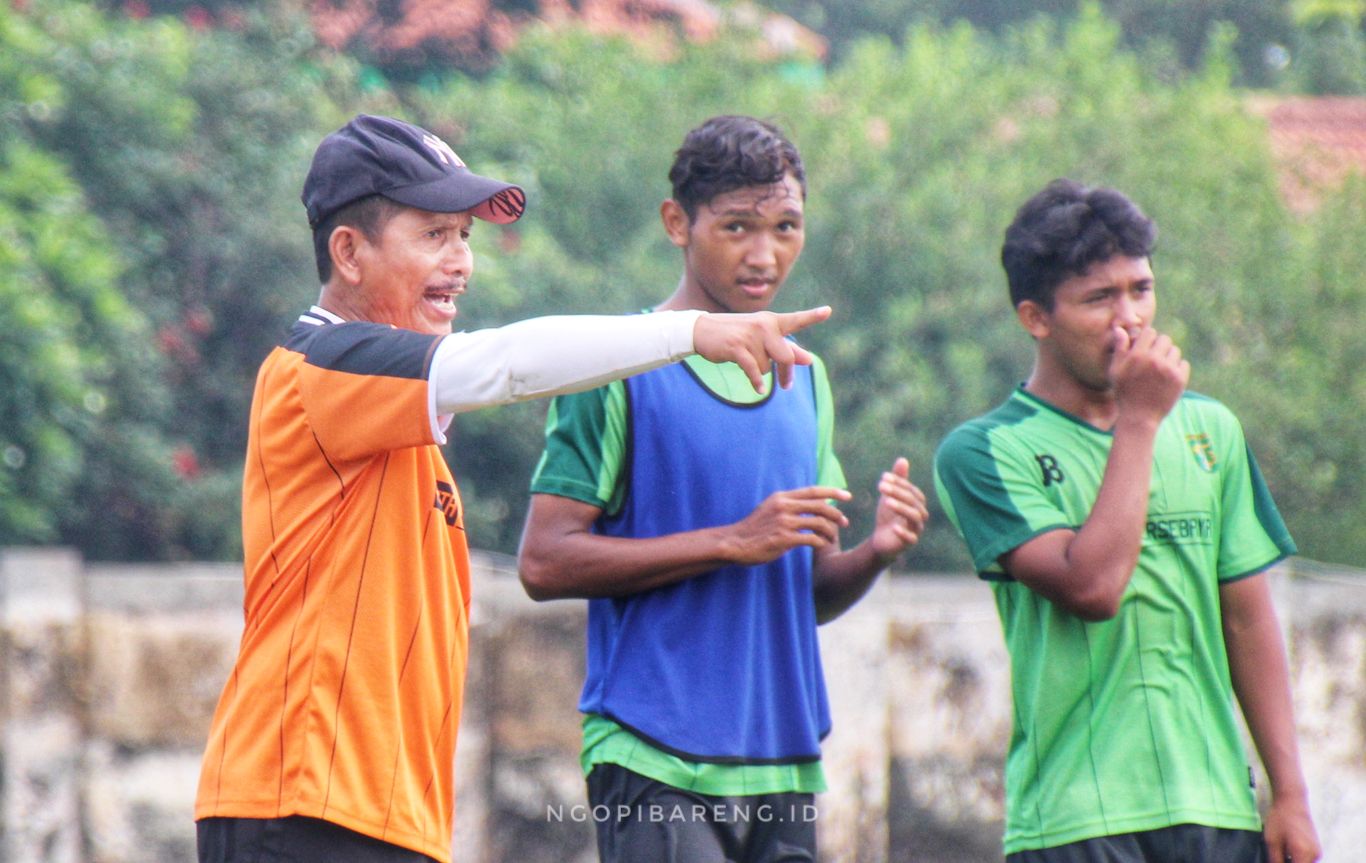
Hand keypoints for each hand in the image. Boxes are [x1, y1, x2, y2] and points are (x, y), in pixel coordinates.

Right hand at [693, 306, 832, 392]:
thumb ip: (785, 348)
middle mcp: (764, 326)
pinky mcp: (737, 347)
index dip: (812, 316)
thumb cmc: (735, 335)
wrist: (701, 330)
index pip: (795, 320)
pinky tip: (759, 389)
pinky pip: (753, 370)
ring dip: (759, 372)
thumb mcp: (761, 339)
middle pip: (786, 356)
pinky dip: (756, 382)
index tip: (828, 311)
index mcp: (771, 321)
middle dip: (787, 373)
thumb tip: (809, 360)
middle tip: (786, 386)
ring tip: (744, 360)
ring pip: (766, 367)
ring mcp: (750, 336)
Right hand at [723, 486, 850, 564]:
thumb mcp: (770, 508)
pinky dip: (820, 542)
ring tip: (832, 538)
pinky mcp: (784, 539)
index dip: (833, 492)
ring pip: (818, 523)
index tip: (847, 495)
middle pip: (820, 506)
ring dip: (830, 531)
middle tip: (844, 522)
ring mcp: (784, 522)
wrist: (736, 542)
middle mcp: (784, 506)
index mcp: (782, 497)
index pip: (813, 491)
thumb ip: (789, 505)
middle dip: (836, 514)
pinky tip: (822, 545)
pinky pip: (811, 539)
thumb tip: (812, 505)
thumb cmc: (755, 528)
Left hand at [869, 457, 929, 560]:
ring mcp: (916, 529)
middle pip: (913, 502)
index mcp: (917, 503)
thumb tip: (903, 459)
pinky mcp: (909, 543)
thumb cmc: (888, 516)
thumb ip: (897, 480)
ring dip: (901, 508)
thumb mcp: (890, 496)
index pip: (911, 490)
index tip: (883, 477)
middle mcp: (920, 515)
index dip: (899, 483)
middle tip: (881, 486)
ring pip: (914, 517)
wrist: (882, 540)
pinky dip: (904, 532)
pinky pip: (911, 538)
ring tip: (886, 502)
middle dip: (898, 492)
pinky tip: (893, 527)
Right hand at [1110, 325, 1189, 426]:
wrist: (1139, 417)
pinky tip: (1167, 378)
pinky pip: (1183, 364)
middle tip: (1153, 359)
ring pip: (1175, 351)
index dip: (1147, 339)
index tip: (1144, 348)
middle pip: (1165, 339)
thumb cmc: (1124, 392)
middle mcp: (1154, 360)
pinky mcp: (1180, 379)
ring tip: (1159, 370)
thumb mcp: (1115, 370)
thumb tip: (1120, 329)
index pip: (1150, 332)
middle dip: (1159, 346)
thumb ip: (1120, 348)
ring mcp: (1169, 370)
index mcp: (1137, 355)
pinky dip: (1177, 368)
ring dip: (1168, 357)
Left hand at [1263, 793, 1320, 862]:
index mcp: (1303, 853)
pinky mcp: (1317, 849)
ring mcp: (1318, 852)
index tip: (1276, 861)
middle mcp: (1315, 855)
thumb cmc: (1280, 818)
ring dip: (1293, 862)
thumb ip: (1275, 860)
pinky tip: (1287, 849)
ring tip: (1281, 851)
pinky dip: (1297, 859)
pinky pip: (1307, 860)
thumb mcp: (1272, 841)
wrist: (1293, 800)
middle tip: (1277, 856)